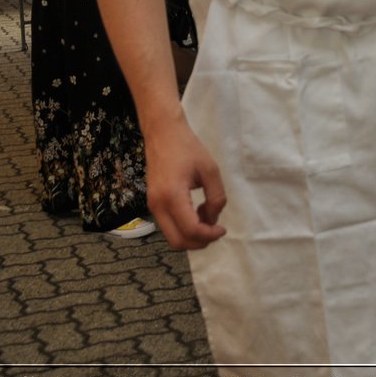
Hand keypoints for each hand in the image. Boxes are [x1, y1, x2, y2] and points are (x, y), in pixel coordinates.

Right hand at [143, 118, 227, 249]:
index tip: (223, 229)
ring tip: (207, 217)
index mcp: (172, 196)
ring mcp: (152, 206)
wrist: (162, 134)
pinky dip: (184, 228)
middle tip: (215, 230)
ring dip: (191, 235)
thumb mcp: (210, 171)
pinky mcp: (153, 204)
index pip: (190, 230)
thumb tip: (213, 220)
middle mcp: (158, 205)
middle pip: (177, 242)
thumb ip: (216, 198)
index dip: (209, 235)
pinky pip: (168, 226)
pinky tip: (197, 213)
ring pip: (172, 237)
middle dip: (199, 242)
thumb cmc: (188, 148)